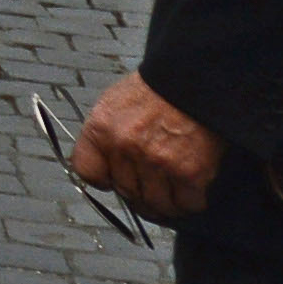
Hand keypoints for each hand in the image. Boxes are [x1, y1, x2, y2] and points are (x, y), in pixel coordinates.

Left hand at [71, 73, 220, 220]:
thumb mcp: (115, 103)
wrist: (195, 78)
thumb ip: (105, 136)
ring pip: (156, 205)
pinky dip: (191, 201)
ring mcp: (157, 162)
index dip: (103, 180)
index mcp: (102, 128)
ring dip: (165, 204)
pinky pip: (187, 204)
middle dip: (139, 193)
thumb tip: (106, 170)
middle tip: (151, 187)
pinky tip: (192, 189)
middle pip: (126, 192)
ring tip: (172, 194)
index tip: (113, 180)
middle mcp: (125, 147)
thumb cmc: (157, 89)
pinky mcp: (190, 172)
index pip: (87, 172)